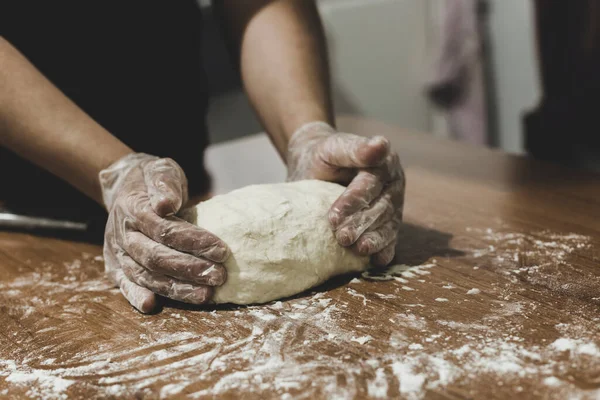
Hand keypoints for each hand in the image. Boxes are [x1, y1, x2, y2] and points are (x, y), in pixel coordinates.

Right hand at [99, 153, 228, 312]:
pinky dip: (136, 297)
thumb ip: (164, 183)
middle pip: (155, 257)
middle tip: (219, 275)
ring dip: (176, 288)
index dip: (193, 241)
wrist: (125, 185)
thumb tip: (167, 204)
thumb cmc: (151, 179)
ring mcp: (117, 253)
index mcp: (131, 208)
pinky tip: (152, 306)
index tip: (221, 249)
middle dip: (190, 268)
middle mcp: (121, 233)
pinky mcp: (116, 267)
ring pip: (146, 275)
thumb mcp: (160, 170)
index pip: (164, 230)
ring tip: (206, 294)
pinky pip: (126, 285)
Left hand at [287, 122, 404, 265]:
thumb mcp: (333, 147)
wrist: (316, 165)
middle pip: (381, 206)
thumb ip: (355, 148)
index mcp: (384, 162)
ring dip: (375, 239)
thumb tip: (382, 144)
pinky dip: (385, 249)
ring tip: (360, 250)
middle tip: (342, 237)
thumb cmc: (323, 155)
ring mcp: (394, 204)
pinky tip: (378, 260)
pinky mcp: (390, 221)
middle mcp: (393, 184)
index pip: (370, 184)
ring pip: (389, 223)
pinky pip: (391, 237)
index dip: (354, 200)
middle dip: (362, 223)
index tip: (333, 216)